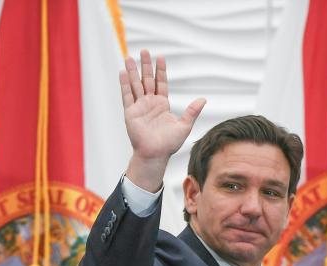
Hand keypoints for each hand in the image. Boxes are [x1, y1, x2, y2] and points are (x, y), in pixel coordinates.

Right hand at [119, 50, 205, 191]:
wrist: (155, 155)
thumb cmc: (169, 144)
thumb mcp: (184, 126)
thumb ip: (192, 111)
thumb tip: (203, 99)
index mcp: (162, 105)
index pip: (161, 83)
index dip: (160, 70)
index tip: (160, 57)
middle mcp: (150, 103)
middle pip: (147, 80)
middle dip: (146, 66)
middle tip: (144, 50)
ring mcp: (139, 107)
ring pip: (135, 85)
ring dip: (132, 71)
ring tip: (129, 57)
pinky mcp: (130, 112)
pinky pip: (127, 96)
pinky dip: (124, 84)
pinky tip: (123, 73)